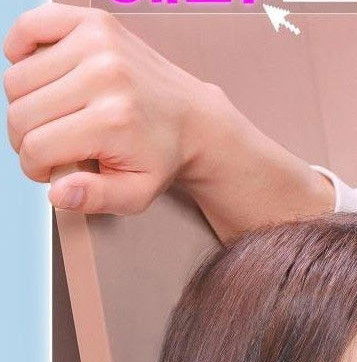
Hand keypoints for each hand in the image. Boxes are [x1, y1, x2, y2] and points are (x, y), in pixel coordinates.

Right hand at [4, 3, 225, 213]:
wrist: (194, 118)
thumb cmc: (160, 154)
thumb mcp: (138, 192)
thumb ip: (96, 199)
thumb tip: (58, 192)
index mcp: (114, 121)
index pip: (36, 148)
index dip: (36, 166)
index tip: (52, 168)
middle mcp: (105, 76)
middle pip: (21, 113)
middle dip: (29, 137)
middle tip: (55, 143)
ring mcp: (99, 44)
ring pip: (17, 79)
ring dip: (27, 102)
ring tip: (57, 114)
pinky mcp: (94, 22)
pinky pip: (31, 26)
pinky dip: (23, 49)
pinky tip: (46, 73)